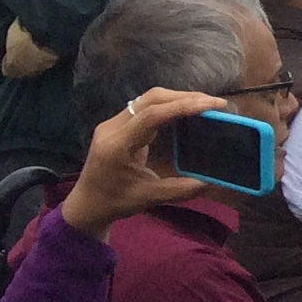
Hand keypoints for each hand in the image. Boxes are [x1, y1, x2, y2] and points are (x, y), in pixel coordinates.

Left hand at [60, 85, 229, 234]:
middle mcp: (113, 128)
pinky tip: (186, 111)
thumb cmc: (113, 202)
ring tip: (206, 105)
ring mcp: (114, 124)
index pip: (152, 115)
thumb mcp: (148, 198)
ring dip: (178, 98)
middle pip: (151, 98)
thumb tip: (211, 182)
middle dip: (185, 97)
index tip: (213, 106)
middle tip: (216, 104)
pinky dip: (169, 105)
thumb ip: (179, 189)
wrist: (85, 205)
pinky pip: (146, 106)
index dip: (183, 106)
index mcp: (117, 145)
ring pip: (149, 99)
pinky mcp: (118, 125)